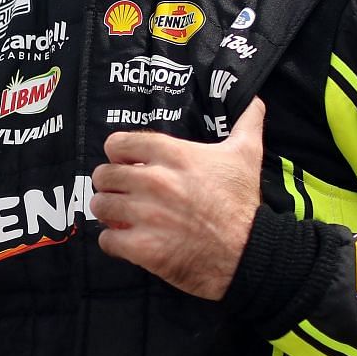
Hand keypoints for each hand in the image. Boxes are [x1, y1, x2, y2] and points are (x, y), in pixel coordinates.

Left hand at [90, 98, 265, 300]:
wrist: (250, 254)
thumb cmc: (243, 204)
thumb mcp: (247, 156)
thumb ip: (246, 124)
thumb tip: (256, 101)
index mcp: (174, 156)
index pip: (118, 143)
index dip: (118, 153)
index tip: (125, 162)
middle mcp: (155, 182)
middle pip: (104, 175)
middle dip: (110, 184)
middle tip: (121, 192)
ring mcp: (146, 215)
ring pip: (100, 206)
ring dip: (108, 212)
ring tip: (121, 216)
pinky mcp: (142, 248)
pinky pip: (106, 240)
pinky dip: (113, 242)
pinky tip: (127, 241)